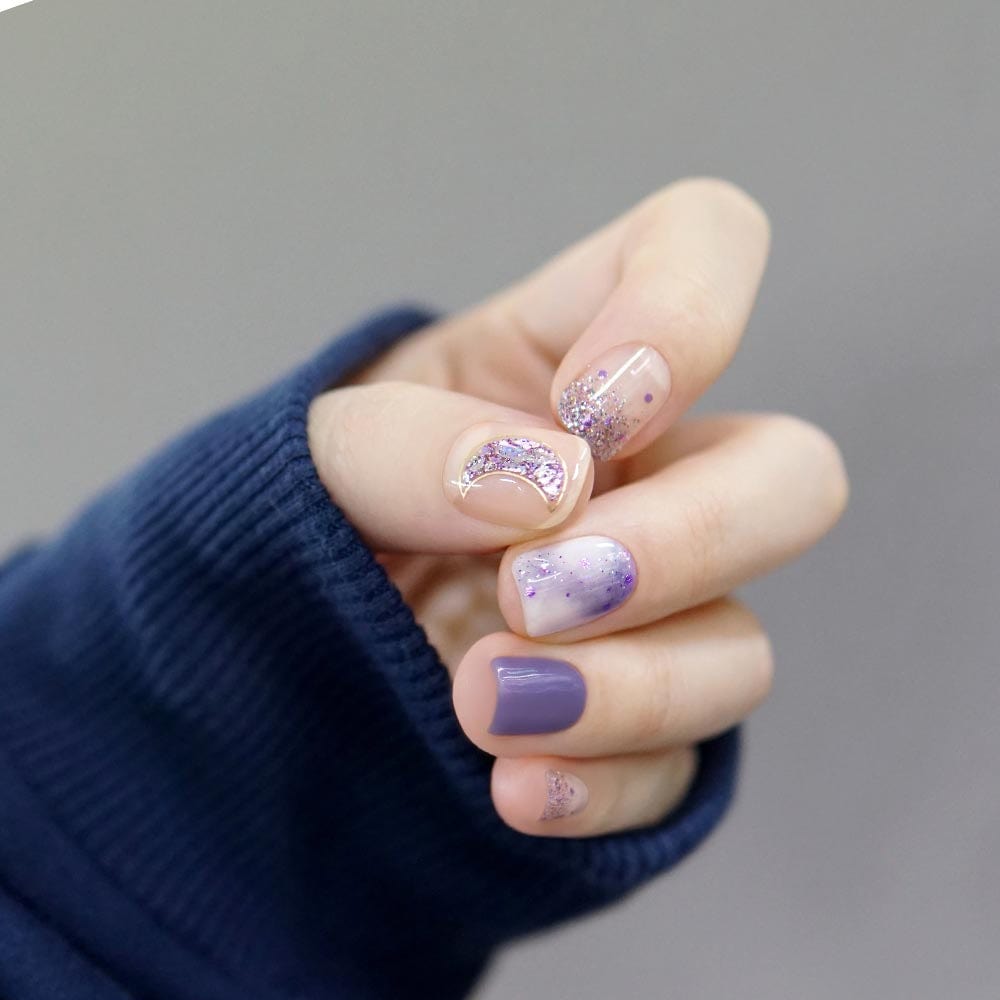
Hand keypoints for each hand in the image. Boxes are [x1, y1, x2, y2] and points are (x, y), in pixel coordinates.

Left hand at [307, 179, 847, 836]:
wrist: (282, 635)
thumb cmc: (308, 506)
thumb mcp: (321, 449)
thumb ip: (408, 445)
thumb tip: (543, 487)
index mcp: (577, 358)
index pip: (706, 249)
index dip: (688, 313)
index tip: (588, 408)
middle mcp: (649, 478)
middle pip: (792, 478)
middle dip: (686, 539)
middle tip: (536, 587)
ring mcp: (656, 612)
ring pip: (742, 650)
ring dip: (623, 684)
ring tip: (478, 697)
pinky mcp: (635, 726)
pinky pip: (675, 766)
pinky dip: (599, 781)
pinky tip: (510, 785)